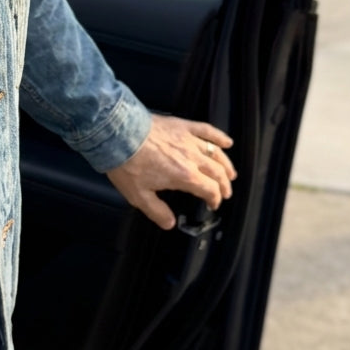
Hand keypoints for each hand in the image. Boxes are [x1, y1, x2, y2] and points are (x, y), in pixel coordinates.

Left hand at [106, 114, 235, 229]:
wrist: (118, 134)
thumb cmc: (127, 164)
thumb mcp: (139, 196)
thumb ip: (156, 211)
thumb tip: (169, 223)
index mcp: (185, 176)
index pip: (210, 190)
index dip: (215, 199)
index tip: (214, 204)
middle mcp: (192, 158)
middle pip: (217, 173)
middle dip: (224, 185)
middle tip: (226, 192)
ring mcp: (189, 140)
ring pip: (216, 153)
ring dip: (226, 164)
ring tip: (231, 173)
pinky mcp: (182, 126)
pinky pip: (206, 130)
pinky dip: (219, 136)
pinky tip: (228, 141)